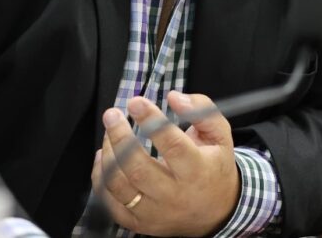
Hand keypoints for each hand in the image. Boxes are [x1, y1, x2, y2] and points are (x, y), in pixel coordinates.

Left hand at [91, 91, 239, 235]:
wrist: (217, 212)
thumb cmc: (214, 167)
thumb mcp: (220, 135)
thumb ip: (202, 110)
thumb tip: (174, 97)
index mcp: (197, 172)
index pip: (172, 146)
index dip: (151, 121)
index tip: (136, 102)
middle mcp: (175, 196)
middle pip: (138, 168)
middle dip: (119, 137)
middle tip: (112, 114)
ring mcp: (155, 213)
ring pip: (120, 186)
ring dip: (108, 155)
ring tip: (108, 133)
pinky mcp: (140, 223)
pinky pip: (111, 203)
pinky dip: (101, 178)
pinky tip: (104, 158)